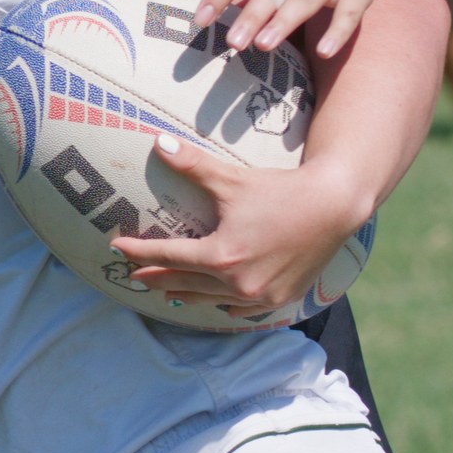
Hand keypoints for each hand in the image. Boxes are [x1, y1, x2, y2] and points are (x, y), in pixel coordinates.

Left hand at [110, 134, 366, 317]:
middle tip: (134, 275)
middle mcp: (237, 283)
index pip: (167, 257)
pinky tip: (212, 300)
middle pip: (182, 284)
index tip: (118, 249)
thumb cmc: (282, 189)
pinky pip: (239, 310)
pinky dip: (220, 304)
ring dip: (183, 295)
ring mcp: (259, 297)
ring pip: (208, 300)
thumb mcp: (233, 178)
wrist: (334, 206)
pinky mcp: (278, 300)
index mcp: (221, 256)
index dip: (139, 253)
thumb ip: (193, 164)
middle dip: (155, 278)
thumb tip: (159, 142)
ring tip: (165, 290)